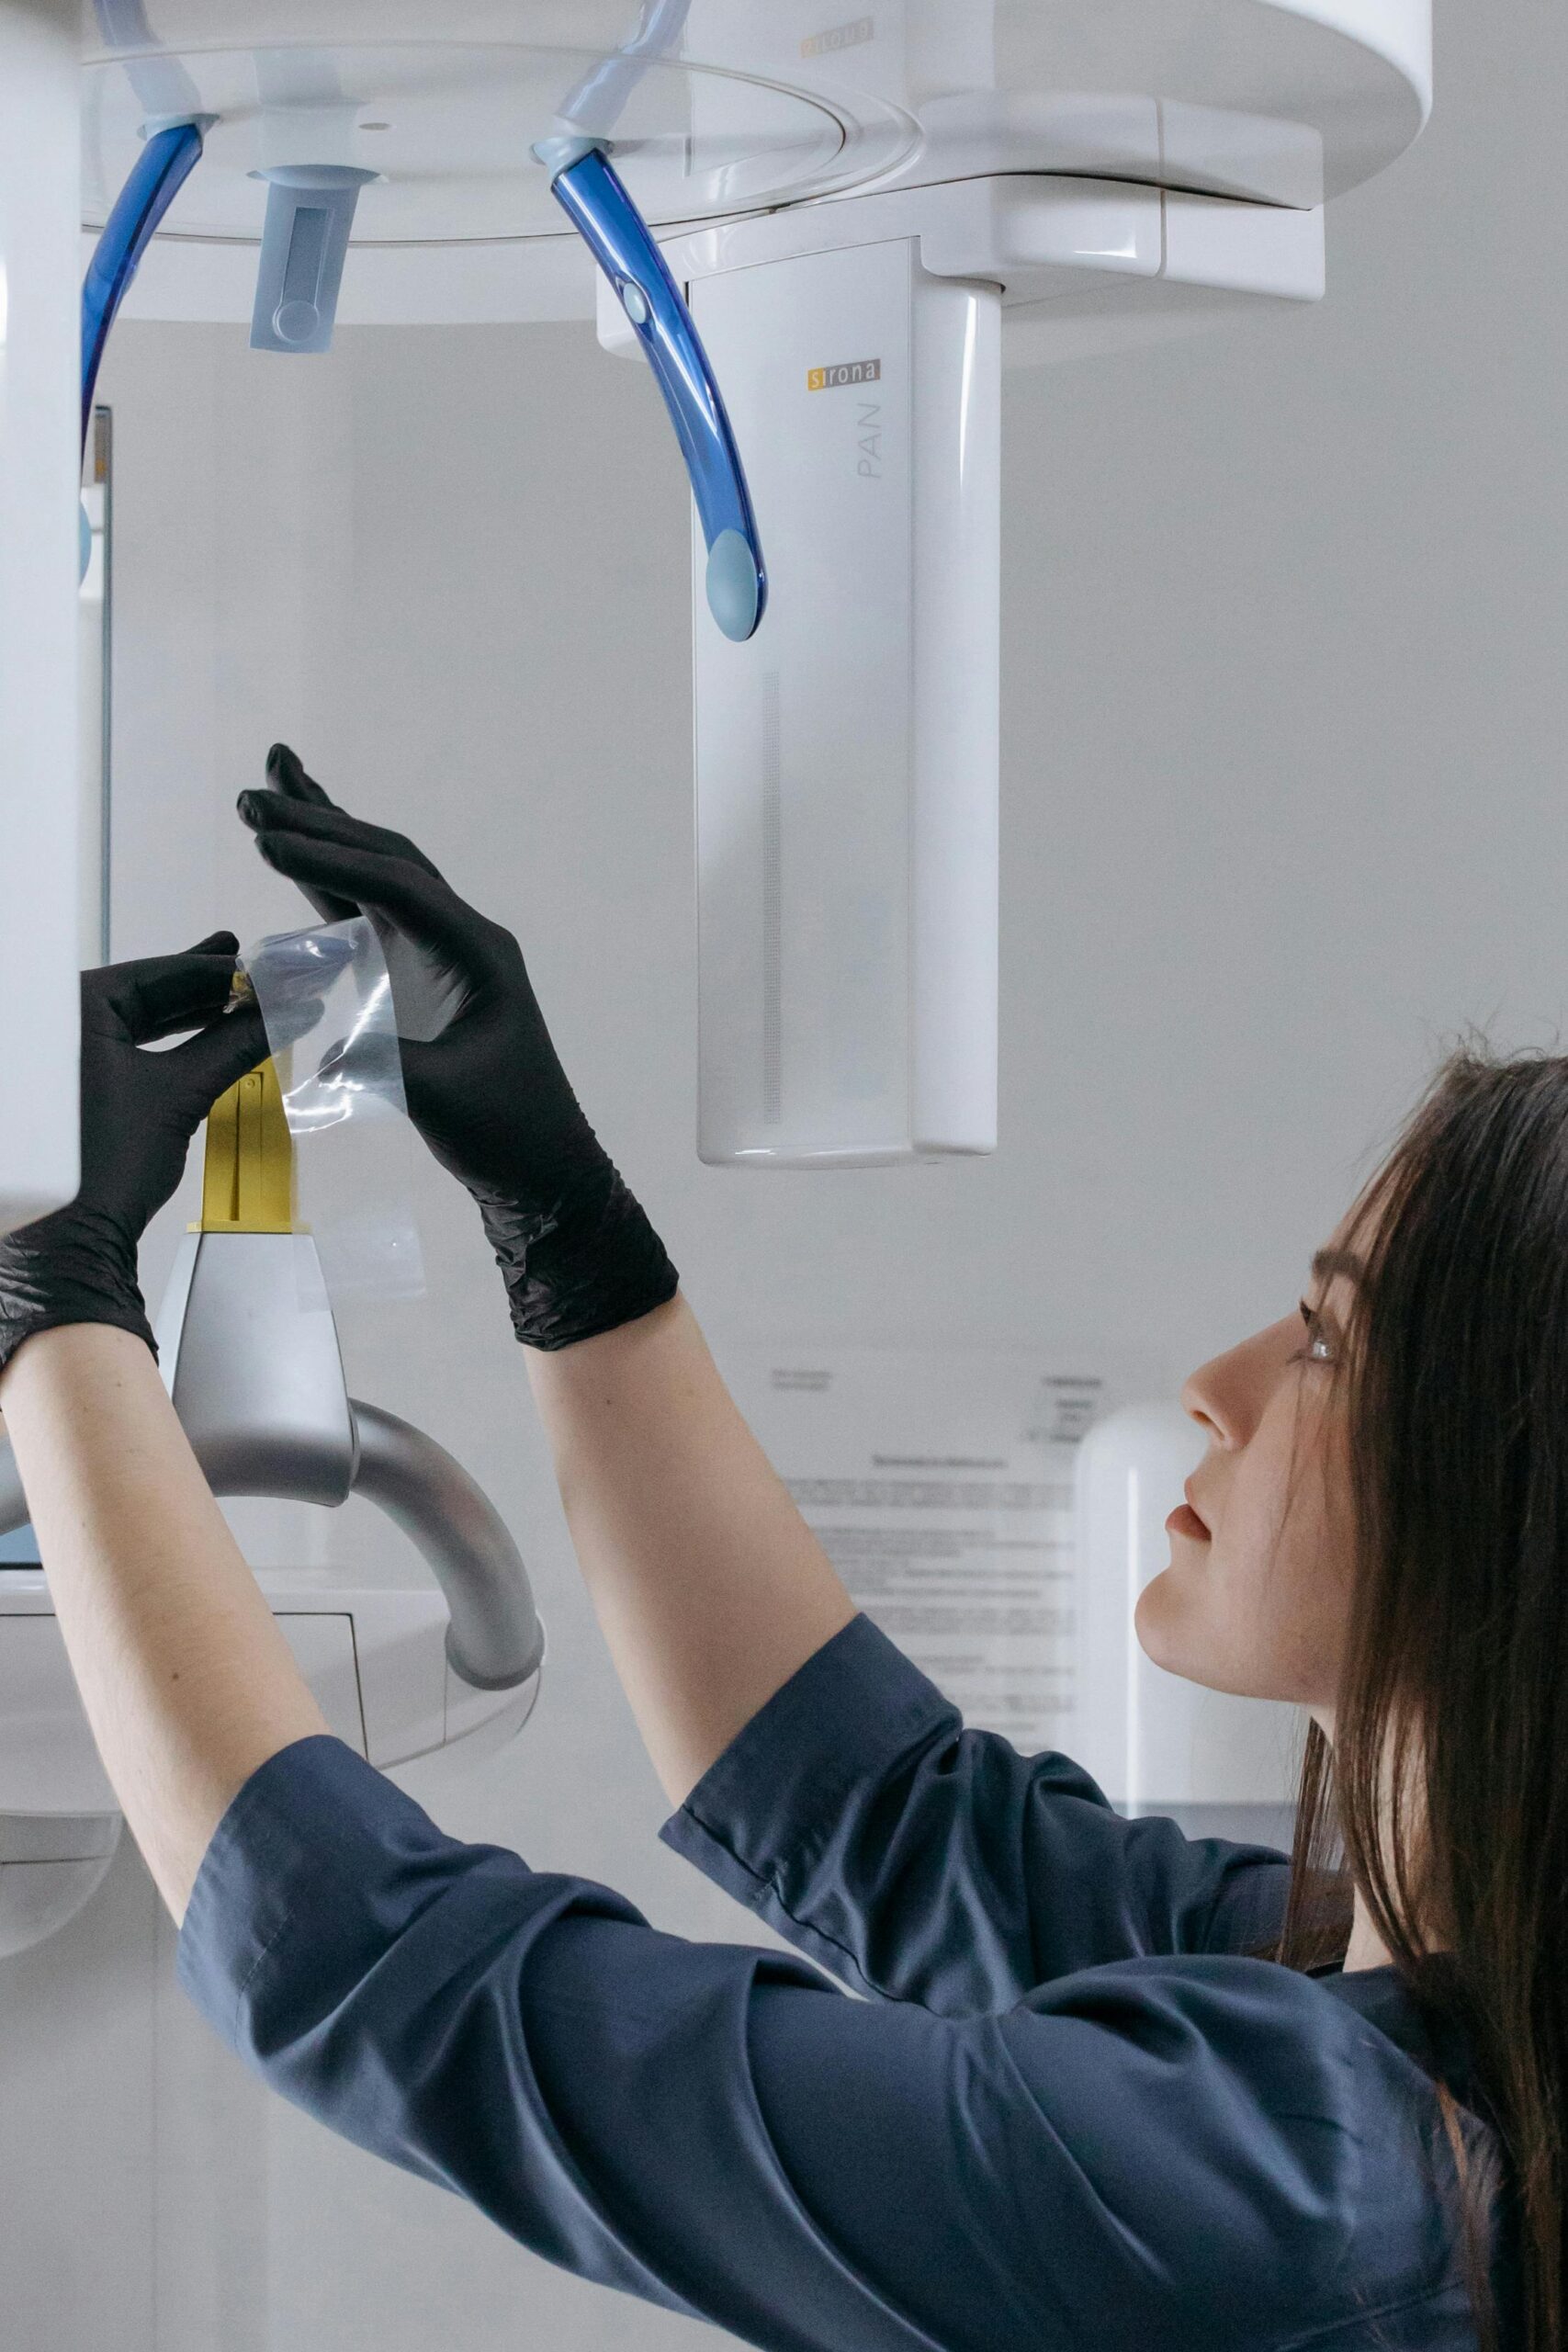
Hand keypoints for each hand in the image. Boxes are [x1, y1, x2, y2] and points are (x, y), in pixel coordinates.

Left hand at [0, 939, 267, 1370]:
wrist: (73, 1235)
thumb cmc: (116, 1157)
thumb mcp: (182, 1094)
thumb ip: (237, 1044)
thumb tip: (292, 1010)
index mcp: (76, 1006)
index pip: (160, 973)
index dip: (219, 970)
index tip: (266, 965)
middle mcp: (63, 1017)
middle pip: (149, 991)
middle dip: (206, 986)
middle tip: (258, 970)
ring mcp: (65, 1050)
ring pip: (141, 1017)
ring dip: (193, 1012)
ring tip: (243, 997)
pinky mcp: (76, 1079)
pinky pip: (130, 1043)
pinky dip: (171, 1039)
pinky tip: (209, 1032)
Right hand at [239, 745, 675, 1349]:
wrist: (541, 1168)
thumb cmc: (505, 1133)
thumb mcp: (441, 1101)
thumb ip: (384, 1068)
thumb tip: (321, 1054)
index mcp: (478, 953)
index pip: (398, 888)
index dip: (331, 862)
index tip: (268, 841)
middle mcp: (463, 938)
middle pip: (388, 861)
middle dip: (321, 824)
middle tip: (254, 792)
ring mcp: (443, 953)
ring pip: (381, 875)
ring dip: (327, 835)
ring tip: (270, 789)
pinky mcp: (422, 976)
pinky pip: (373, 912)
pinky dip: (331, 879)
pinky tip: (297, 854)